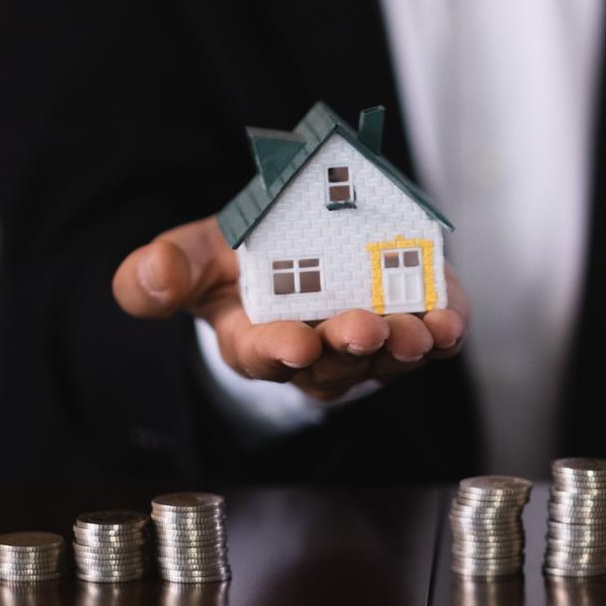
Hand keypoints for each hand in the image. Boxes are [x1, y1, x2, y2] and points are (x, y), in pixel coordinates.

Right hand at [113, 215, 467, 401]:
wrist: (295, 241)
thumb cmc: (238, 261)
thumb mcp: (191, 257)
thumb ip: (161, 272)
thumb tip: (154, 275)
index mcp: (254, 341)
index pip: (266, 355)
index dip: (281, 351)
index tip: (295, 342)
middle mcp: (315, 354)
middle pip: (335, 364)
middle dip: (350, 347)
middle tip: (363, 329)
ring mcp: (367, 344)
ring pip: (387, 359)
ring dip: (404, 347)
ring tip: (417, 331)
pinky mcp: (411, 320)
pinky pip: (431, 339)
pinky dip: (445, 332)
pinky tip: (451, 321)